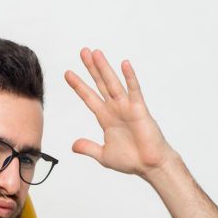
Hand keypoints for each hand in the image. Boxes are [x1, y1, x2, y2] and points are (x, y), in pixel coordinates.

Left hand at [64, 48, 175, 179]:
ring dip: (104, 68)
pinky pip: (134, 90)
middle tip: (83, 51)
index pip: (89, 97)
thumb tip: (73, 145)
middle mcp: (116, 109)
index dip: (79, 86)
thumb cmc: (132, 160)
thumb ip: (88, 147)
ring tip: (96, 53)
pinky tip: (124, 64)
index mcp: (106, 118)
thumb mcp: (103, 155)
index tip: (68, 73)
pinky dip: (130, 77)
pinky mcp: (140, 109)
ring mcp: (127, 107)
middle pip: (100, 84)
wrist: (150, 166)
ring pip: (113, 83)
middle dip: (91, 68)